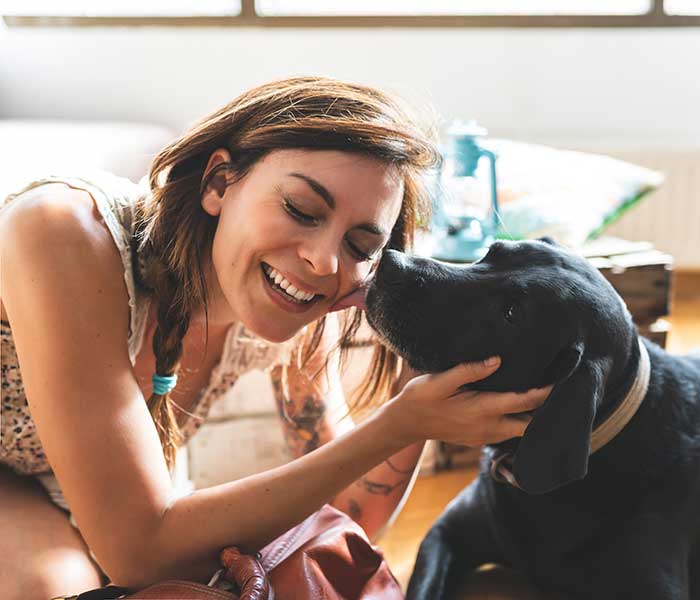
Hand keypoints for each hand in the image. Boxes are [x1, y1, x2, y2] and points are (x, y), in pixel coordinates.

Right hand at [385, 357, 551, 446]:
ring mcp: (484, 436)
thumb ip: (468, 371)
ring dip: (533, 417)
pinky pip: (508, 433)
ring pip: (520, 431)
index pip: (522, 402)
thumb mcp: (439, 381)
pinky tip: (522, 407)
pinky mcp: (479, 439)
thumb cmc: (420, 398)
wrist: (405, 423)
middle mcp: (487, 428)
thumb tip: (497, 360)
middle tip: (562, 392)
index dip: (545, 393)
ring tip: (546, 397)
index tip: (562, 381)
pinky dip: (519, 421)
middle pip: (529, 424)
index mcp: (480, 410)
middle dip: (546, 411)